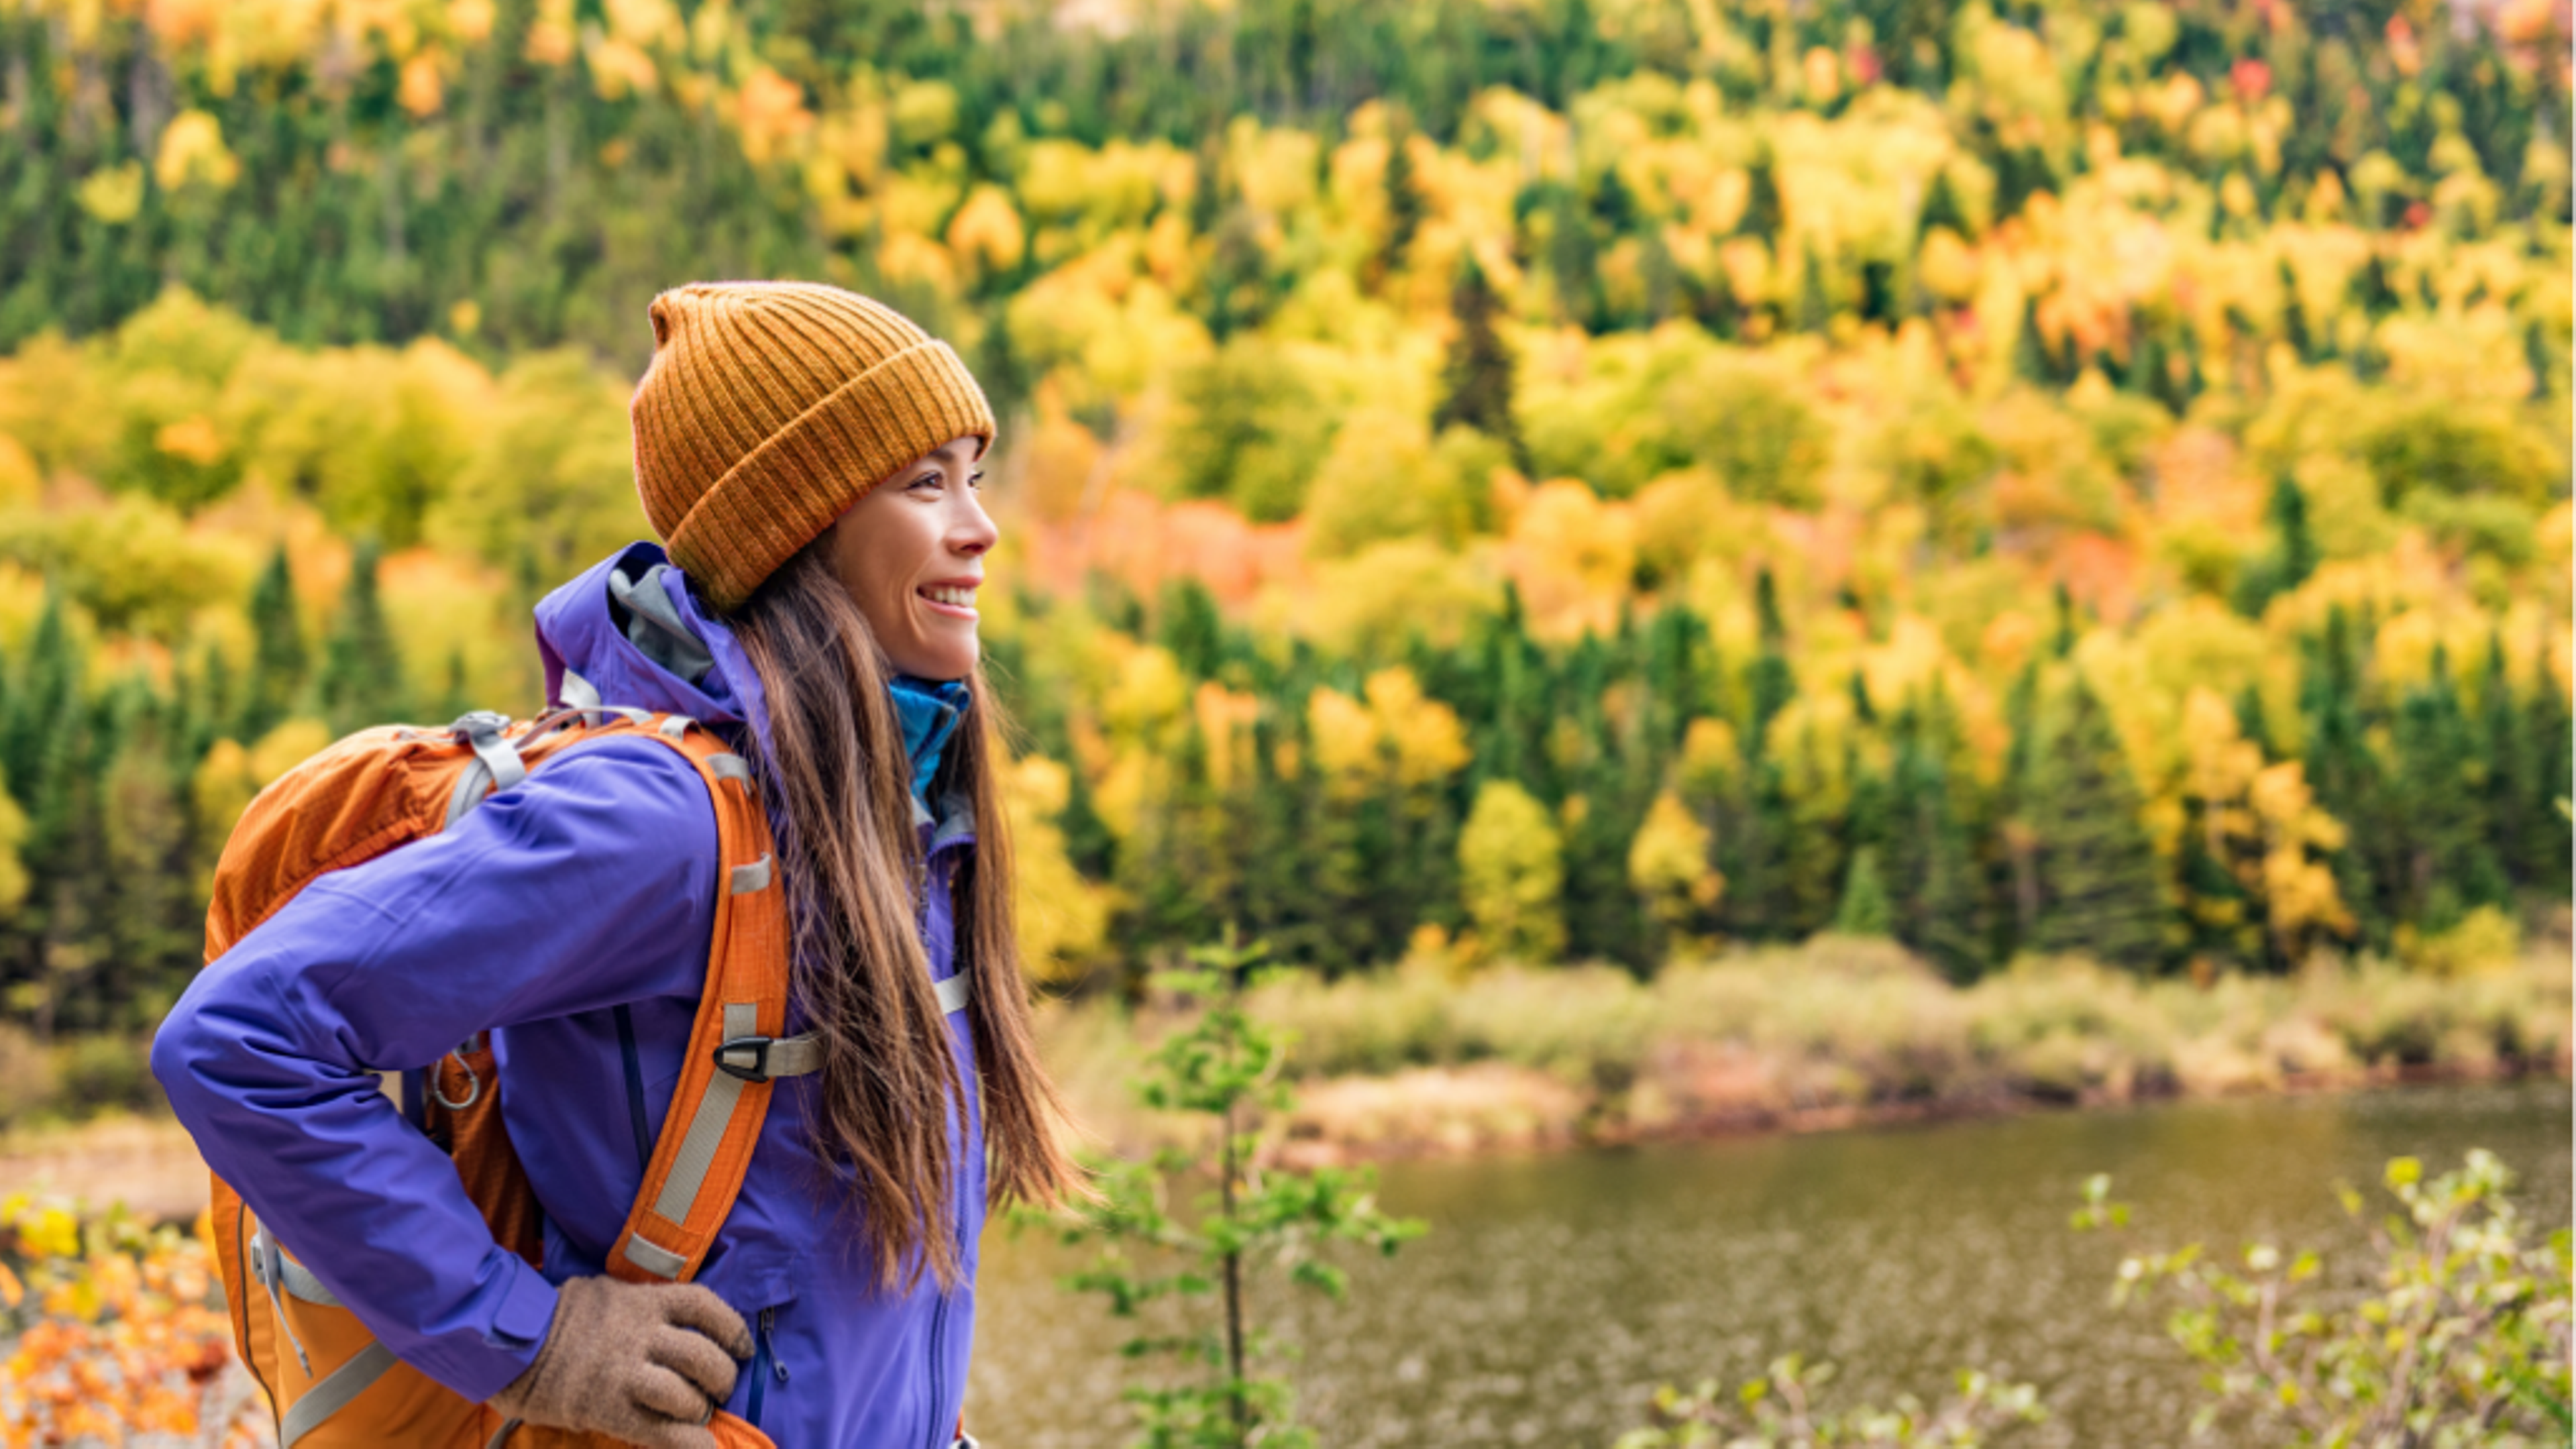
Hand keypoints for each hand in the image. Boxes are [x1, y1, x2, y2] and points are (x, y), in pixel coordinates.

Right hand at [489, 1275, 753, 1448]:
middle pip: (703, 1356)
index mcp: (644, 1300)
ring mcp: (626, 1373)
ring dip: (698, 1410)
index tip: (741, 1346)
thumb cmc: (560, 1320)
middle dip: (721, 1377)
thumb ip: (643, 1305)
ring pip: (686, 1396)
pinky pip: (662, 1433)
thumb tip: (677, 1323)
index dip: (732, 1329)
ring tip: (693, 1414)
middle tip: (717, 1389)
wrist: (512, 1348)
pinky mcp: (610, 1409)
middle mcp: (641, 1333)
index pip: (705, 1307)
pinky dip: (689, 1445)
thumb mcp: (607, 1293)